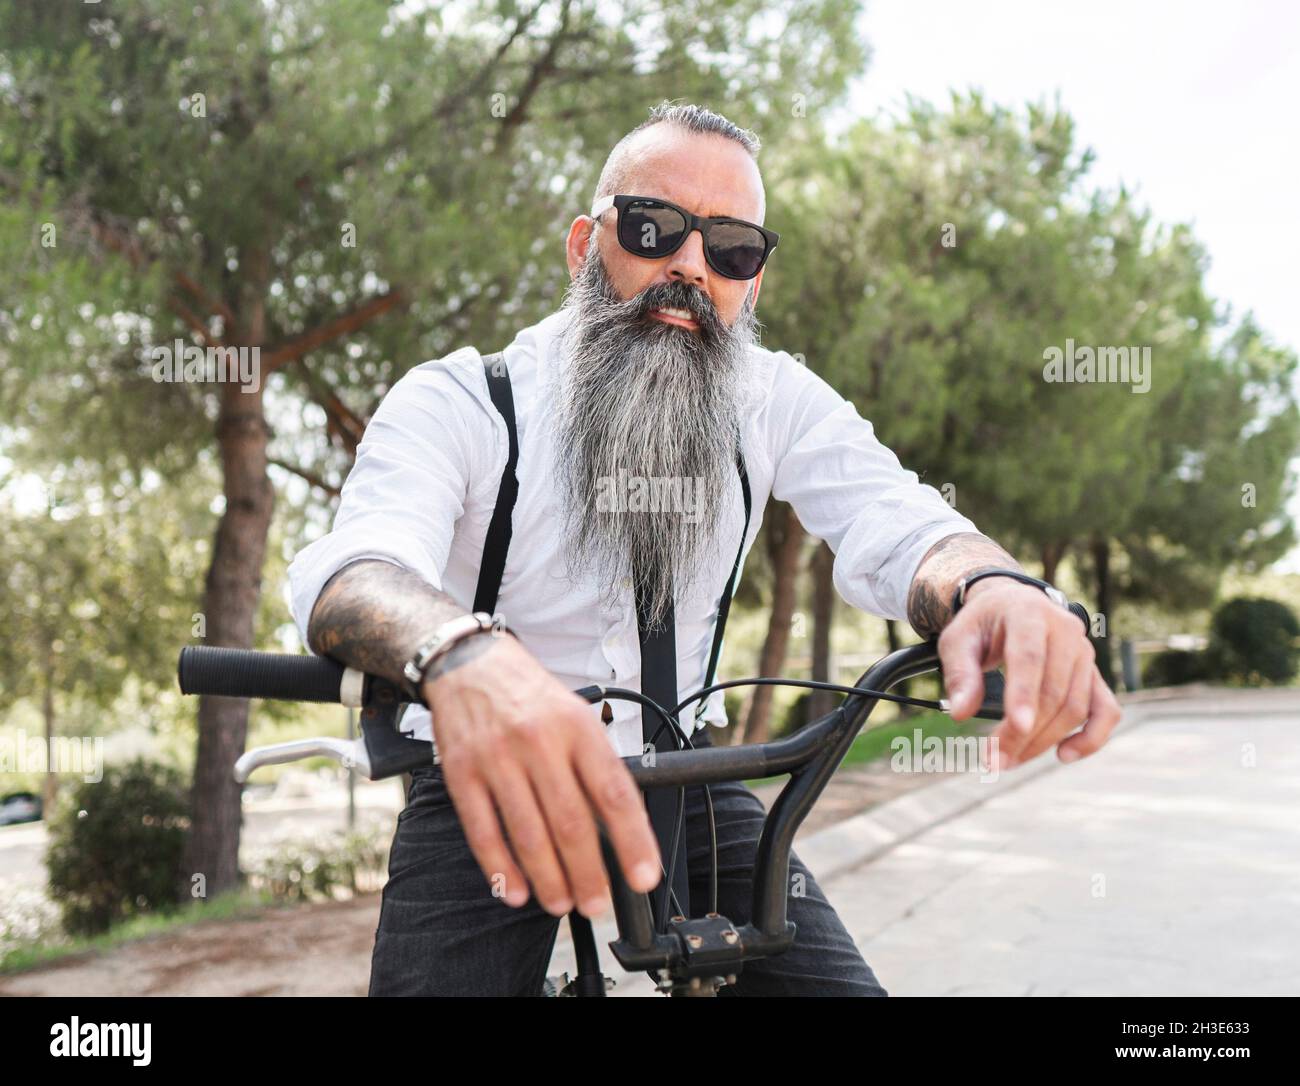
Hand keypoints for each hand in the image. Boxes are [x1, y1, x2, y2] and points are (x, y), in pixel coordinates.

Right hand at [422, 633, 661, 917]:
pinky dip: (500, 868)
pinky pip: (483, 831)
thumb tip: (619, 827)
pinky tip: (514, 890)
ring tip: (562, 903)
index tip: (644, 876)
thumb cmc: (530, 695)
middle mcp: (539, 742)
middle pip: (571, 822)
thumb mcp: (575, 714)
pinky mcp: (461, 773)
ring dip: (548, 879)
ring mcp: (497, 758)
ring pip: (528, 833)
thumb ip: (594, 765)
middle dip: (588, 874)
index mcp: (577, 727)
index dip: (633, 840)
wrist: (470, 662)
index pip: (613, 792)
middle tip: (598, 904)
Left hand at [938, 579, 1120, 768]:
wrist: (1010, 606)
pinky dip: (1092, 737)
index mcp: (1028, 613)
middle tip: (993, 760)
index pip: (1030, 657)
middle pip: (1052, 691)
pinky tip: (1064, 755)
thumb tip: (961, 714)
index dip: (1024, 693)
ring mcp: (1084, 652)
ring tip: (1009, 761)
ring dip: (1045, 740)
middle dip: (1024, 732)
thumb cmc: (980, 626)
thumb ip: (959, 673)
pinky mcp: (1093, 674)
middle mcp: (1065, 630)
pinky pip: (1106, 711)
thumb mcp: (957, 640)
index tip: (1016, 726)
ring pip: (1075, 706)